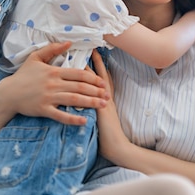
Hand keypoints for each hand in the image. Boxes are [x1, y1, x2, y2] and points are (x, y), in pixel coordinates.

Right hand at [0, 42, 108, 125]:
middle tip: (108, 96)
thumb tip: (69, 42)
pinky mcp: (43, 109)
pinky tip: (84, 120)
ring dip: (90, 102)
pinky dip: (73, 118)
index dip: (93, 78)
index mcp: (54, 71)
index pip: (78, 73)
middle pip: (80, 87)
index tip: (103, 83)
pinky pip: (61, 115)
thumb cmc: (23, 75)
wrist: (8, 93)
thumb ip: (53, 48)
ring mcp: (49, 97)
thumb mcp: (36, 57)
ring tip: (102, 106)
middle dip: (96, 91)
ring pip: (74, 99)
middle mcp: (53, 84)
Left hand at [89, 49, 131, 164]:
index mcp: (106, 100)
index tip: (93, 54)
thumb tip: (87, 101)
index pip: (101, 79)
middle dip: (95, 62)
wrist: (117, 146)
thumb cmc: (109, 136)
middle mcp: (105, 98)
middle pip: (99, 76)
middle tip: (90, 47)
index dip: (97, 66)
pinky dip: (85, 84)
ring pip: (96, 82)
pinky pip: (91, 93)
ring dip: (88, 69)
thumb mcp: (104, 118)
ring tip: (82, 56)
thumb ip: (97, 108)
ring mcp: (103, 102)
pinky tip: (77, 77)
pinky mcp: (99, 108)